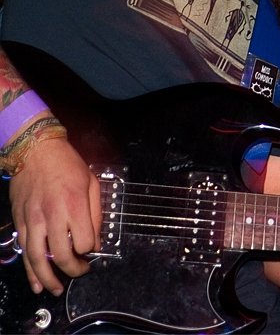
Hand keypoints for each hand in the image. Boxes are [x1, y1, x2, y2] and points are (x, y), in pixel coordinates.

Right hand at [9, 136, 100, 294]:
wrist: (36, 152)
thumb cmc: (68, 165)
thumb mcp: (91, 183)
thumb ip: (95, 213)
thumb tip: (95, 241)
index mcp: (73, 205)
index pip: (83, 242)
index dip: (90, 250)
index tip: (92, 250)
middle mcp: (52, 216)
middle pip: (62, 255)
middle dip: (73, 269)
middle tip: (80, 271)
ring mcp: (33, 221)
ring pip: (39, 259)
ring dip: (48, 278)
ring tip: (55, 290)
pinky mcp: (21, 222)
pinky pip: (25, 251)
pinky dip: (30, 270)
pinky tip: (36, 282)